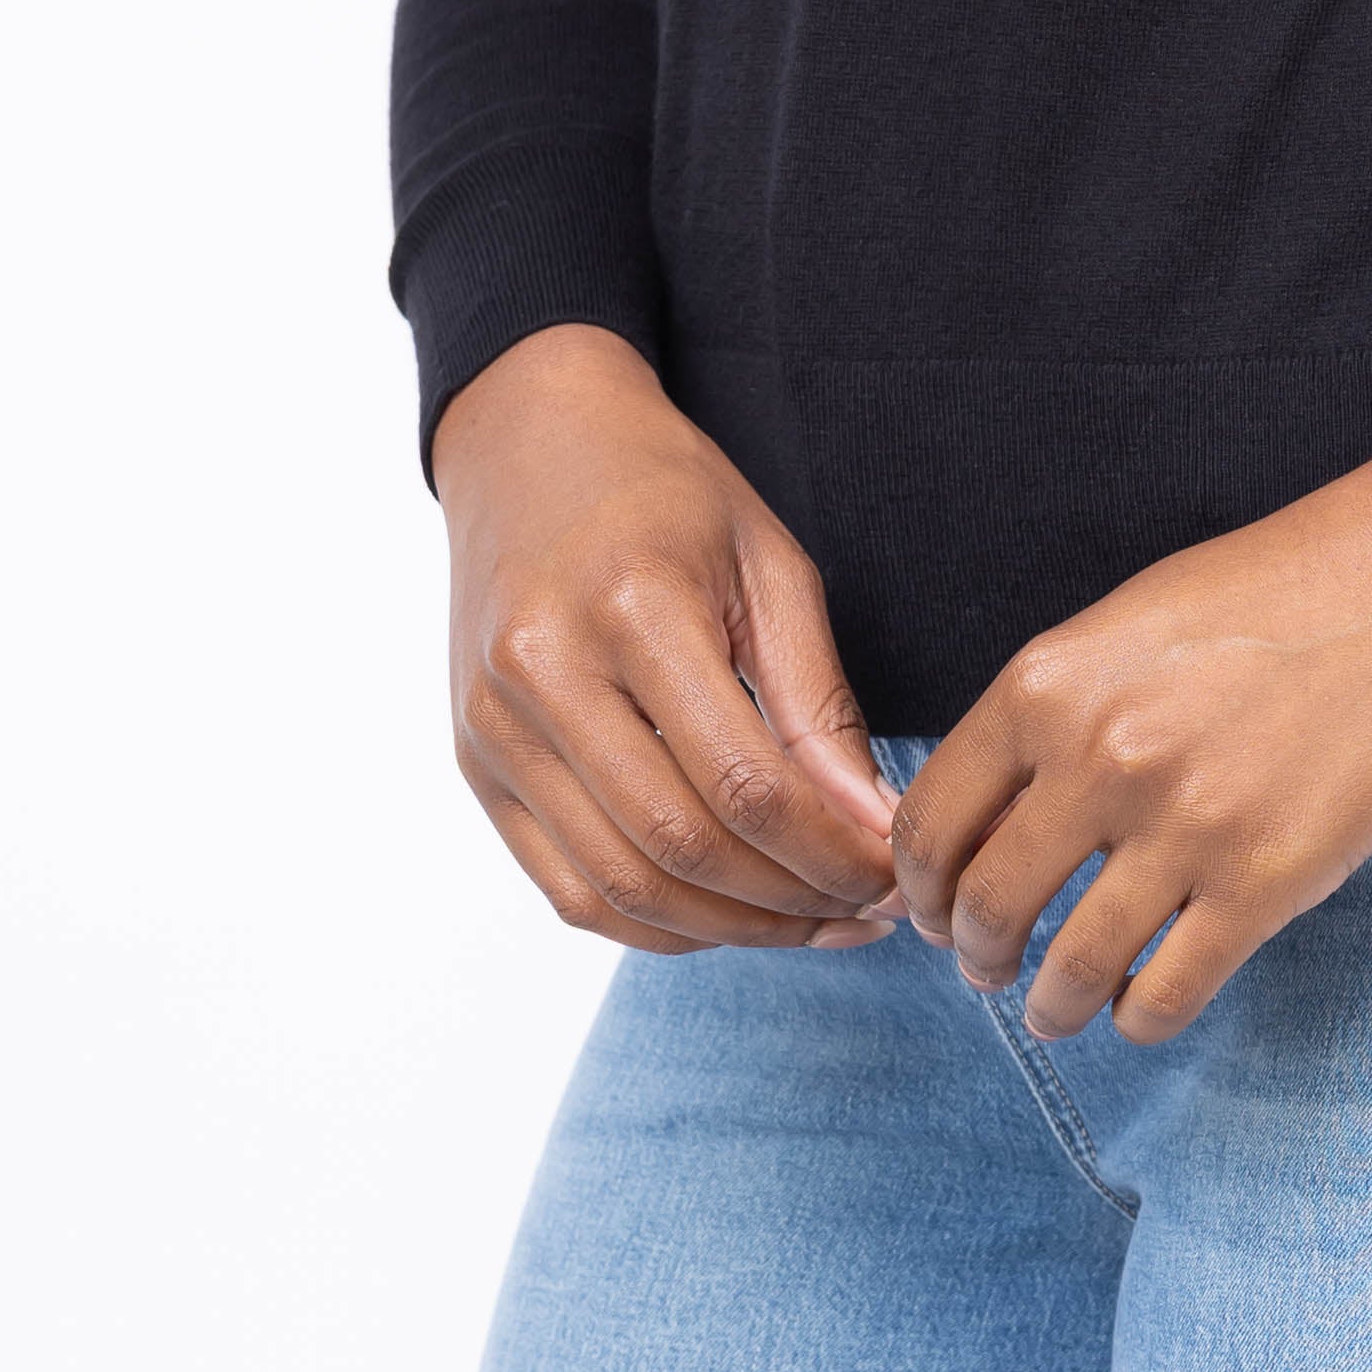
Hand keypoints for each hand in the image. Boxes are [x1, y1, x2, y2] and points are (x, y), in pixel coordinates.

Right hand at [434, 326, 901, 952]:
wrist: (529, 443)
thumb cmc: (663, 491)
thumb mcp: (769, 563)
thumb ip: (819, 702)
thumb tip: (871, 825)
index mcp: (633, 609)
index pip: (745, 785)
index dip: (831, 852)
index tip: (894, 871)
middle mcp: (545, 675)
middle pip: (680, 849)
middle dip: (793, 902)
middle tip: (870, 907)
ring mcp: (496, 728)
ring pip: (622, 888)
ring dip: (732, 928)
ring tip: (813, 918)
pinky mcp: (477, 764)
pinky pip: (568, 889)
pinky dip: (655, 923)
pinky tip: (728, 912)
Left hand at [889, 374, 1371, 1045]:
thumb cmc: (1265, 595)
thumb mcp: (1119, 628)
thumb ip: (1046, 715)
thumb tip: (985, 817)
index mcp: (1045, 688)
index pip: (932, 824)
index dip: (919, 890)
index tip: (934, 913)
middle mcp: (1100, 759)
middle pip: (988, 906)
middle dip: (974, 956)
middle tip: (985, 971)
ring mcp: (1185, 827)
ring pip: (1072, 969)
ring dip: (1050, 1007)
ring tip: (1057, 1011)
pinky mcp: (1265, 882)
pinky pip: (1168, 994)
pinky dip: (1139, 1018)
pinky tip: (1141, 1006)